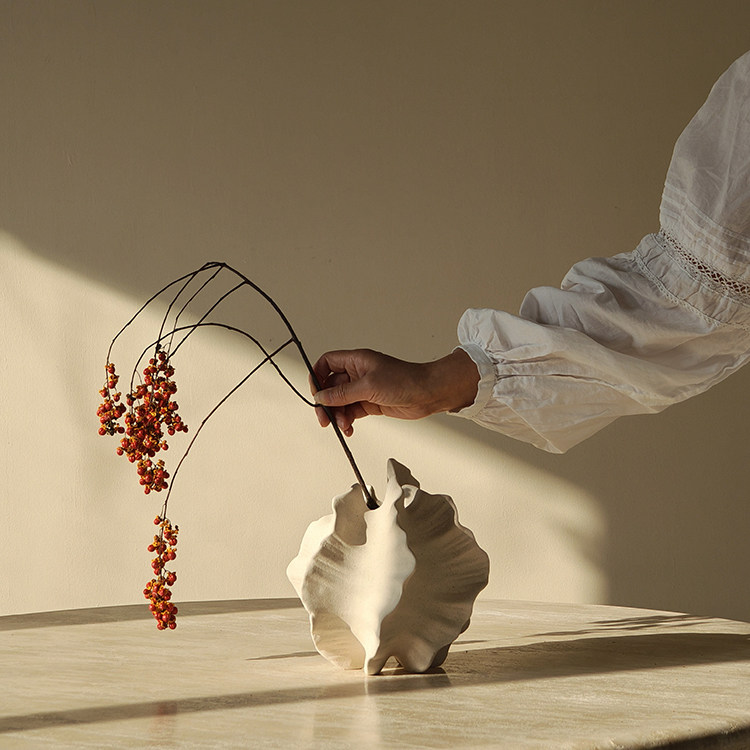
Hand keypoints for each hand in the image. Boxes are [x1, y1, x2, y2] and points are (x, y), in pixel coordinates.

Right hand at [310, 348, 478, 436]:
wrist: (427, 393)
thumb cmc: (405, 380)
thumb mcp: (369, 386)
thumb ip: (343, 393)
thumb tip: (322, 397)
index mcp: (356, 360)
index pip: (327, 363)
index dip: (318, 377)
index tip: (317, 394)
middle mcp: (358, 373)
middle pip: (331, 386)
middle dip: (326, 403)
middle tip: (324, 418)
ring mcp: (364, 389)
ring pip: (340, 402)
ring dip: (338, 415)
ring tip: (343, 425)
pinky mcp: (370, 403)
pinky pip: (351, 412)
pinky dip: (347, 421)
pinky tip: (349, 428)